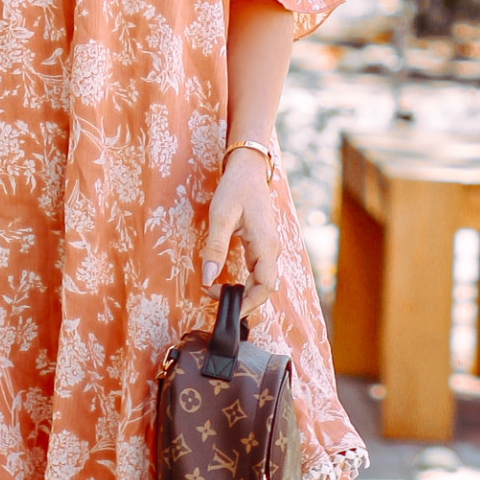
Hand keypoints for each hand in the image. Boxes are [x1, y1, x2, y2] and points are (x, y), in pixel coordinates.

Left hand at [202, 151, 279, 316]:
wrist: (248, 170)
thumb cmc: (235, 189)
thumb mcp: (220, 217)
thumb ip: (214, 248)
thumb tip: (207, 278)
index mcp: (265, 244)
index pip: (265, 287)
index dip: (248, 303)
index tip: (227, 308)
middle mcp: (272, 249)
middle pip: (263, 288)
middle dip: (241, 299)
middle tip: (212, 296)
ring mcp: (269, 248)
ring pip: (260, 281)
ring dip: (241, 291)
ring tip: (214, 290)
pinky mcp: (262, 246)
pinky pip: (257, 272)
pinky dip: (243, 282)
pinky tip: (225, 282)